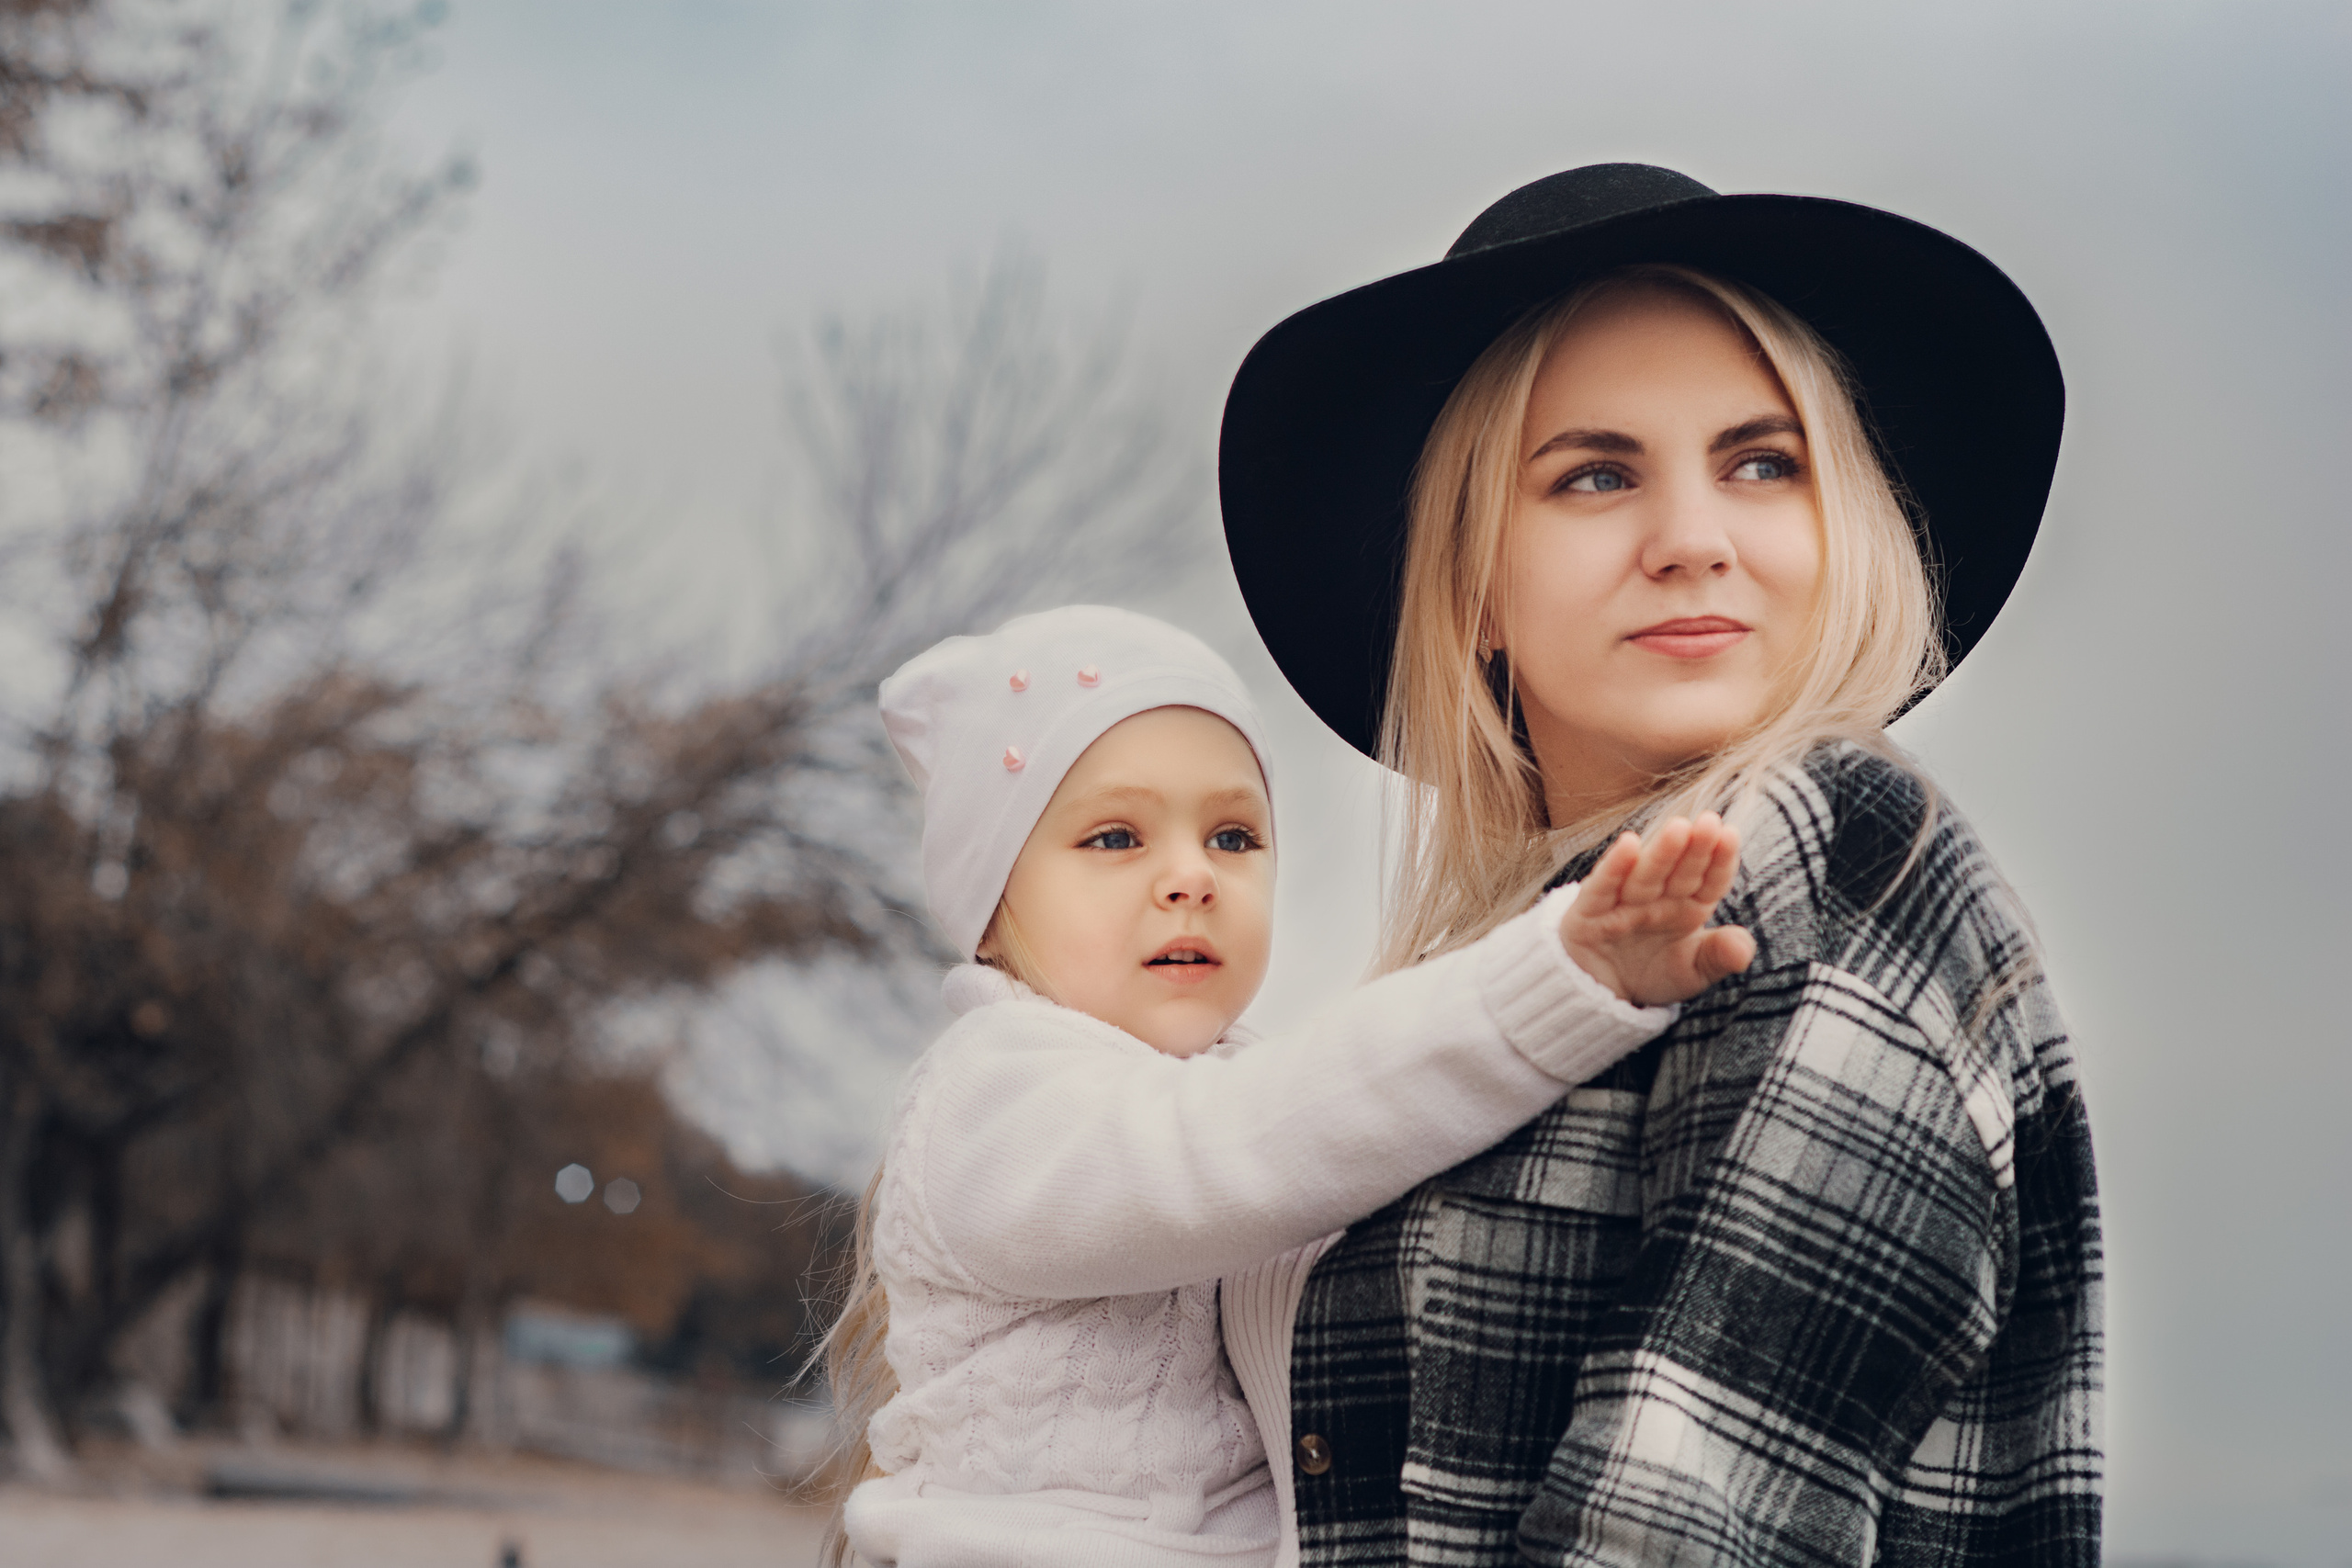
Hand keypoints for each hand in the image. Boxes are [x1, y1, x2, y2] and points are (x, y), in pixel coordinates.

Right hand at [1557, 813, 1755, 1006]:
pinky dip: (1614, 867)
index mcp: (1688, 906)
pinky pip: (1604, 888)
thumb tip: (1745, 950)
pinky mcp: (1589, 912)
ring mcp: (1623, 903)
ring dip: (1661, 853)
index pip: (1708, 881)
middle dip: (1694, 847)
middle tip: (1709, 820)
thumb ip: (1718, 958)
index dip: (1720, 860)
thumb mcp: (1691, 973)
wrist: (1597, 989)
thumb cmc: (1650, 972)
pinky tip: (1628, 844)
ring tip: (1678, 828)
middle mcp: (1657, 899)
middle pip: (1679, 872)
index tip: (1730, 836)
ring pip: (1645, 875)